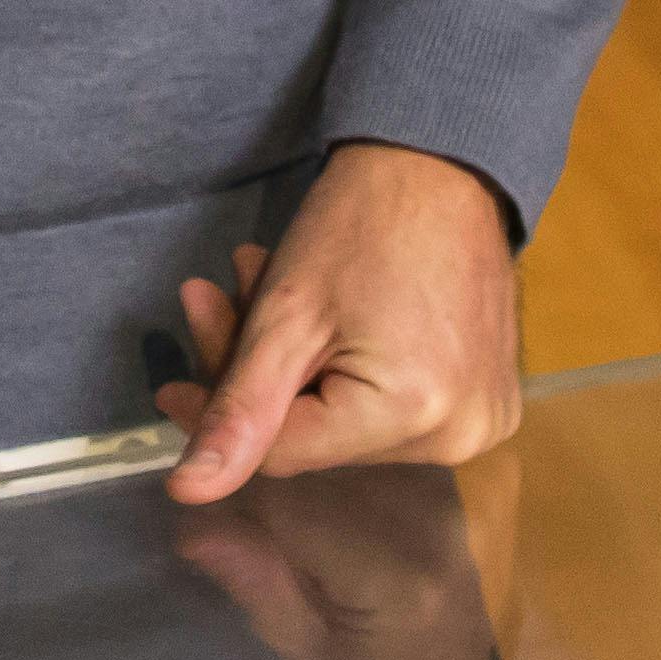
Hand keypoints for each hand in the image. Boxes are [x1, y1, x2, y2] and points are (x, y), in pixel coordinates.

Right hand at [156, 454, 498, 659]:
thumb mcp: (306, 653)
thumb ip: (257, 585)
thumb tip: (189, 526)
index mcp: (389, 574)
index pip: (294, 502)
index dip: (233, 472)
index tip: (180, 453)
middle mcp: (420, 518)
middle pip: (316, 460)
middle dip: (252, 443)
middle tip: (188, 412)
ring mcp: (436, 492)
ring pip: (337, 443)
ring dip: (281, 433)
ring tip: (228, 427)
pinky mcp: (437, 478)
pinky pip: (361, 448)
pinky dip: (315, 445)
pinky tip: (282, 442)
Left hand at [159, 143, 521, 498]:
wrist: (445, 166)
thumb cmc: (365, 222)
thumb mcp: (285, 315)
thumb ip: (238, 411)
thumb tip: (188, 493)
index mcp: (411, 415)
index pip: (282, 451)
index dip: (217, 417)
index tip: (171, 383)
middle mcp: (458, 436)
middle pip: (315, 437)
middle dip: (255, 377)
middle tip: (216, 304)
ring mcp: (482, 422)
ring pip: (345, 424)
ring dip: (293, 368)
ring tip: (262, 289)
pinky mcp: (489, 403)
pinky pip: (391, 412)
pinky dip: (344, 370)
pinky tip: (319, 320)